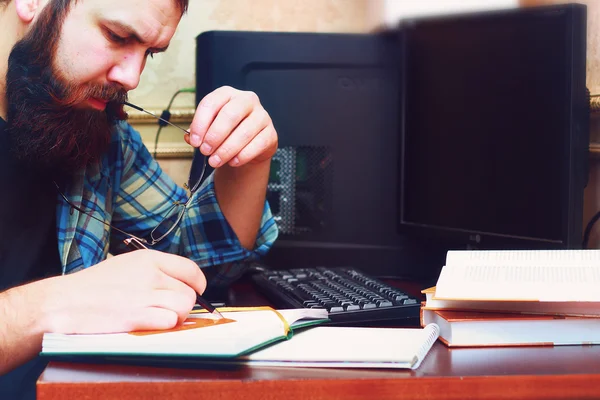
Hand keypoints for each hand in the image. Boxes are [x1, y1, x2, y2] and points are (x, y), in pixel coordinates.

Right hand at [35, 250, 205, 333]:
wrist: (63, 301)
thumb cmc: (94, 286)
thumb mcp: (127, 264)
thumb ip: (155, 271)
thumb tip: (181, 283)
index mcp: (149, 258)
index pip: (191, 269)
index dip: (197, 284)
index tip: (194, 292)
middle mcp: (150, 274)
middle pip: (190, 293)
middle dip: (184, 305)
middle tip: (168, 309)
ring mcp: (144, 295)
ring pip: (184, 308)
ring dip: (177, 317)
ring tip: (160, 317)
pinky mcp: (137, 316)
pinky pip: (170, 321)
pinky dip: (165, 326)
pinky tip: (151, 323)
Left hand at [186, 86, 277, 167]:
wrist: (249, 145)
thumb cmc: (227, 133)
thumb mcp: (210, 128)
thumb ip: (199, 131)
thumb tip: (190, 137)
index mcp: (227, 94)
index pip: (211, 103)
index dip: (200, 123)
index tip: (194, 141)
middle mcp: (247, 100)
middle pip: (229, 115)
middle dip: (214, 136)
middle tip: (205, 151)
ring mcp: (262, 116)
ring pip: (244, 132)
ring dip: (226, 149)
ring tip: (215, 161)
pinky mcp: (271, 133)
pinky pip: (257, 145)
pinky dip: (242, 156)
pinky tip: (233, 162)